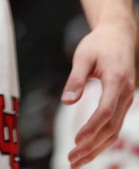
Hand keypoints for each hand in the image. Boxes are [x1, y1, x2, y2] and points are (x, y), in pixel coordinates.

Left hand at [60, 20, 135, 166]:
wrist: (119, 36)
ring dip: (97, 148)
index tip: (75, 140)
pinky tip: (88, 149)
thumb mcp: (83, 56)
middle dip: (92, 146)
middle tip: (72, 160)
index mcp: (117, 80)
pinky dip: (102, 140)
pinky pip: (115, 126)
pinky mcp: (124, 103)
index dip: (91, 128)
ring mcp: (127, 100)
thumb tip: (66, 102)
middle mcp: (126, 94)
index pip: (106, 111)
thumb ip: (76, 79)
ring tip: (76, 161)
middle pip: (111, 128)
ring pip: (115, 131)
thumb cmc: (98, 44)